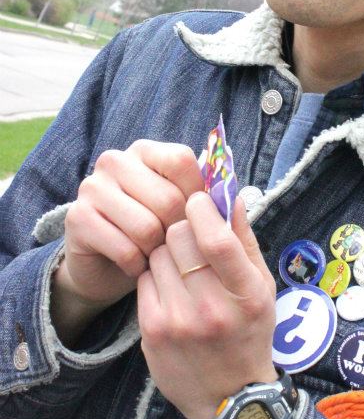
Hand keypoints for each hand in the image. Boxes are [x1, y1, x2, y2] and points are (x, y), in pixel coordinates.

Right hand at [56, 141, 203, 315]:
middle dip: (178, 232)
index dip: (197, 196)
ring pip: (147, 227)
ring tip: (154, 255)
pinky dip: (137, 265)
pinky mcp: (78, 219)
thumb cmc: (154, 233)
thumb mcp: (181, 211)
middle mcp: (115, 161)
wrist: (105, 267)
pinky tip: (136, 266)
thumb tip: (231, 197)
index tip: (196, 219)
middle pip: (168, 198)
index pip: (182, 161)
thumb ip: (203, 198)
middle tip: (174, 245)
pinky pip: (124, 248)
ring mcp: (92, 187)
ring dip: (157, 252)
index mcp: (145, 151)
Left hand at [137, 192, 276, 418]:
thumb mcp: (262, 288)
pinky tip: (170, 289)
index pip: (216, 239)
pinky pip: (143, 279)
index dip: (203, 209)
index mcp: (247, 296)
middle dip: (183, 227)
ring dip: (168, 252)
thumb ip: (245, 241)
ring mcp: (178, 322)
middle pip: (180, 238)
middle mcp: (212, 309)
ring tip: (182, 267)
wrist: (230, 399)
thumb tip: (230, 195)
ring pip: (157, 254)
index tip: (199, 200)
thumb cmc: (251, 335)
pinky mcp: (151, 331)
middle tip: (190, 235)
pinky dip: (155, 276)